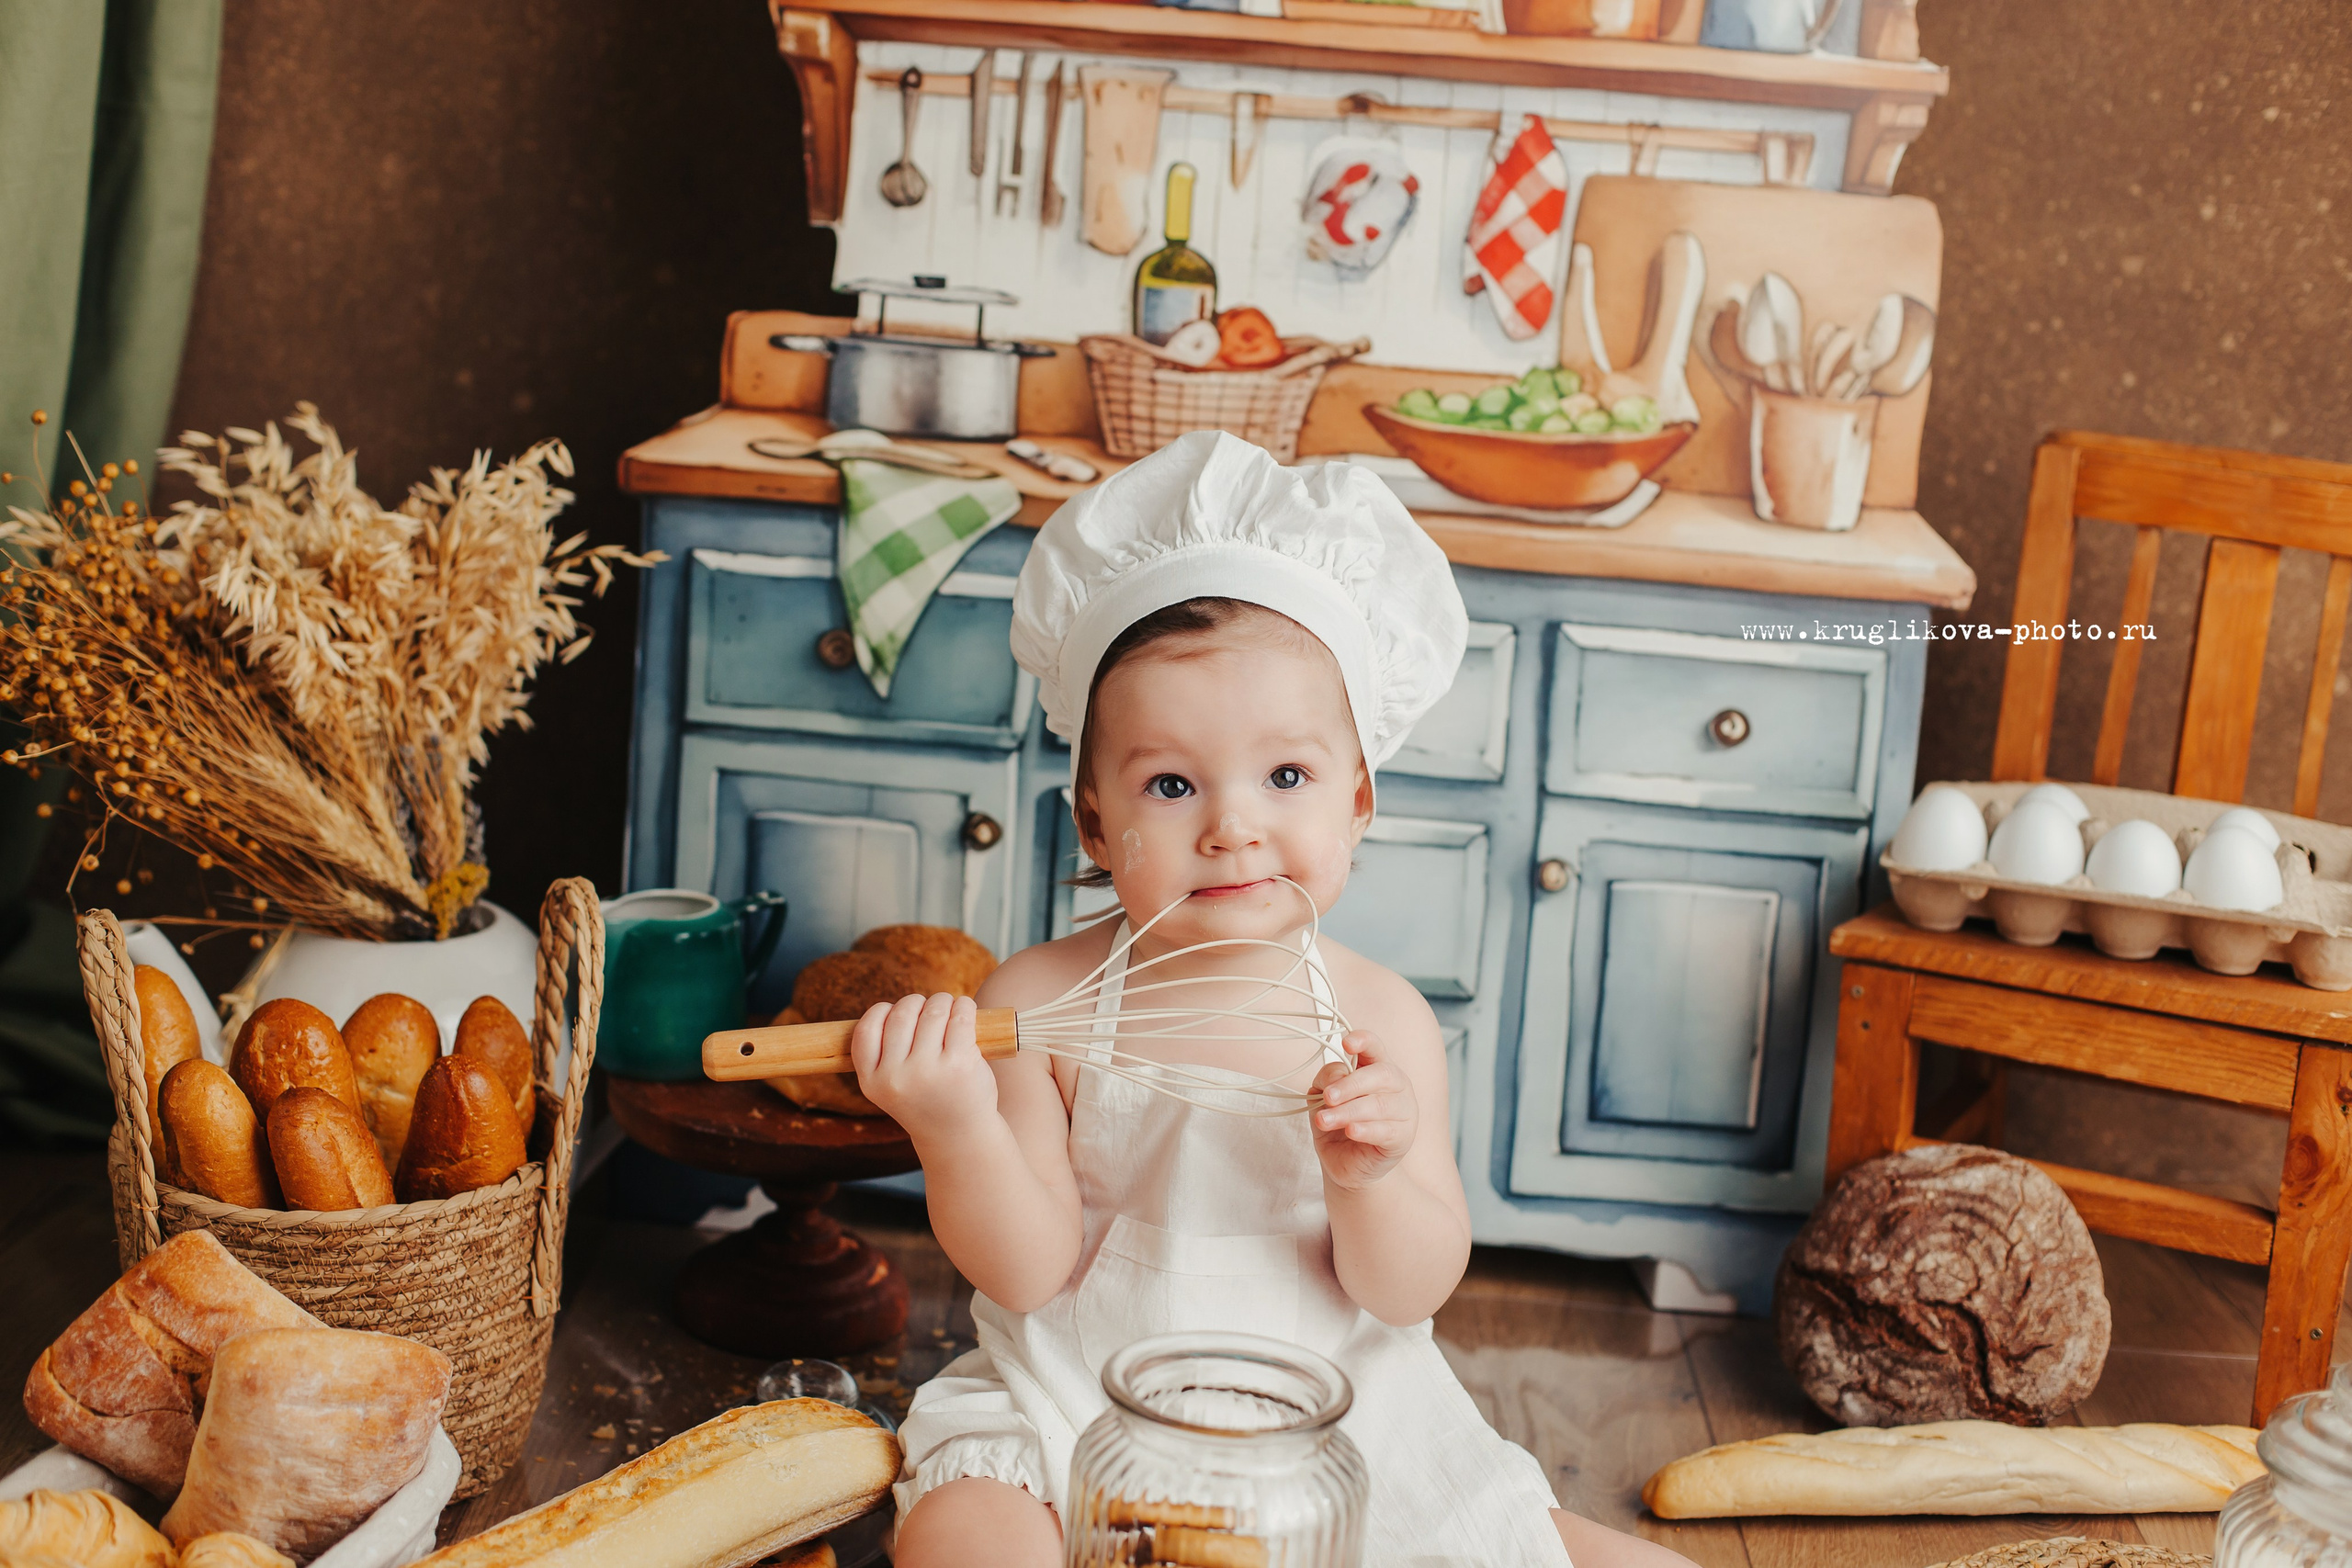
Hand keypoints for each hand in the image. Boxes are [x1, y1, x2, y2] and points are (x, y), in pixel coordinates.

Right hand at [850, 993, 998, 1144]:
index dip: (882, 1012)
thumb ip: (886, 1054)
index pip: (866, 1029)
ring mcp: (927, 1071)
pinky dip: (963, 1006)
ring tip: (950, 1008)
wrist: (959, 1136)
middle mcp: (895, 1077)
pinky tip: (965, 1010)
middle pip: (902, 1014)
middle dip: (918, 1003)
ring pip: (932, 1011)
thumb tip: (900, 1007)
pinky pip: (959, 1018)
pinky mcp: (958, 1065)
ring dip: (943, 1002)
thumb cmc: (927, 1101)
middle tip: (932, 1009)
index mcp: (872, 1082)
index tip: (898, 1014)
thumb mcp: (892, 1086)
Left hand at [1309, 1030, 1415, 1191]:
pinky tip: (1351, 1131)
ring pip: (1380, 1104)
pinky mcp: (1404, 1138)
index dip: (1363, 1041)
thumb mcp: (1322, 1099)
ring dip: (1348, 1111)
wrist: (1346, 1165)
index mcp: (1376, 1068)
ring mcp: (1405, 1111)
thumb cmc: (1338, 1126)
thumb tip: (1336, 1077)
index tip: (1346, 1044)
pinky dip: (1366, 1129)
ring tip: (1324, 1121)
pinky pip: (1386, 1130)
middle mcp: (1397, 1085)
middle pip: (1381, 1074)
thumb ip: (1327, 1081)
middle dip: (1350, 1084)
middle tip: (1327, 1098)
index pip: (1375, 1047)